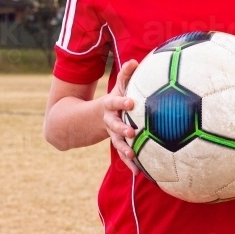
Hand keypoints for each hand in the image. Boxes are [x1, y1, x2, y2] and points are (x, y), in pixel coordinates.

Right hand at [102, 59, 140, 174]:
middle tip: (131, 132)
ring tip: (132, 155)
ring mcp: (112, 134)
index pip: (114, 102)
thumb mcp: (118, 87)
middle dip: (121, 129)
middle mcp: (109, 120)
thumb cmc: (115, 98)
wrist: (95, 117)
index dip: (121, 102)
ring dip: (124, 150)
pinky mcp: (118, 144)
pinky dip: (130, 164)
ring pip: (117, 142)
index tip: (130, 103)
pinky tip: (139, 173)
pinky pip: (123, 155)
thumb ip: (126, 75)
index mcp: (110, 105)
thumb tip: (135, 60)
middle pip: (113, 125)